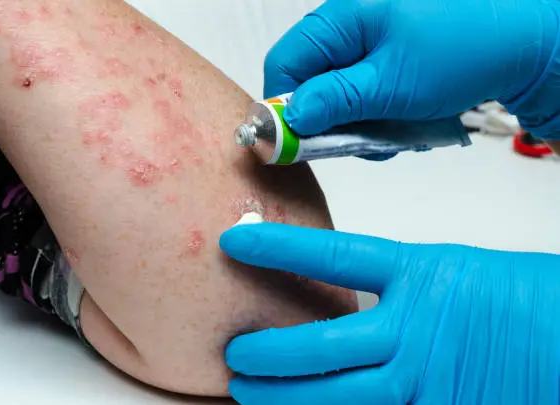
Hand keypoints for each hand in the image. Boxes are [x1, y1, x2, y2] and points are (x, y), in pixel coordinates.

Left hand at [221, 223, 559, 403]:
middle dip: (267, 353)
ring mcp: (426, 381)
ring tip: (247, 394)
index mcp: (421, 276)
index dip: (280, 250)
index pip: (334, 257)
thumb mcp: (458, 270)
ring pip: (337, 398)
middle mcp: (415, 330)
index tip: (236, 241)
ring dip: (285, 399)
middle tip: (234, 353)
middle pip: (320, 345)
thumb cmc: (528, 296)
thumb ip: (403, 286)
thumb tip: (352, 300)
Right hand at [265, 0, 559, 139]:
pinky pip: (362, 92)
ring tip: (385, 133)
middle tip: (348, 142)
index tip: (290, 143)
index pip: (285, 64)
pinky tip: (396, 124)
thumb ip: (334, 101)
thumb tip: (289, 117)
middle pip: (308, 80)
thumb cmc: (465, 48)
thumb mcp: (390, 84)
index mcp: (341, 17)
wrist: (526, 42)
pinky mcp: (388, 59)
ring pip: (335, 92)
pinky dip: (373, 114)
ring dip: (352, 122)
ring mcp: (370, 43)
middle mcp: (349, 26)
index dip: (281, 106)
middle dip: (323, 119)